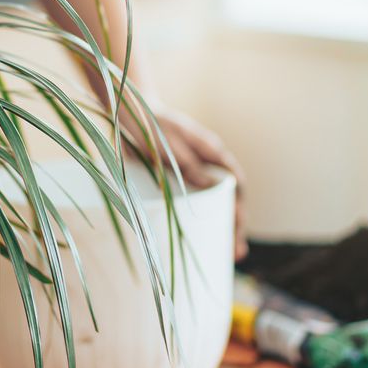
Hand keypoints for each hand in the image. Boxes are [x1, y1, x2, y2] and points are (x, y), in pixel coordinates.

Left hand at [124, 104, 247, 260]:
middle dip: (233, 227)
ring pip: (212, 204)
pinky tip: (196, 239)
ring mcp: (192, 173)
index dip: (239, 208)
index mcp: (212, 152)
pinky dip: (197, 221)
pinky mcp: (176, 179)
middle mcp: (207, 164)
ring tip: (223, 256)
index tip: (238, 230)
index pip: (236, 185)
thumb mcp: (170, 145)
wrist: (127, 111)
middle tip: (236, 254)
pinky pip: (191, 203)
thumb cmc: (150, 124)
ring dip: (218, 228)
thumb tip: (215, 187)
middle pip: (228, 199)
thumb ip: (189, 164)